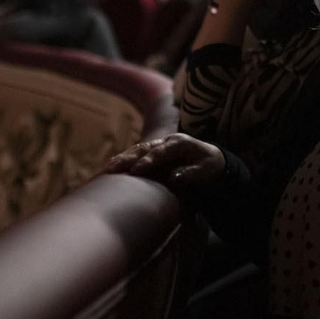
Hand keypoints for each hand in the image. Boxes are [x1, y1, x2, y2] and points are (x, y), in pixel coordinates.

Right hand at [105, 133, 225, 188]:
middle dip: (128, 158)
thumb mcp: (206, 170)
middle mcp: (167, 140)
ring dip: (123, 158)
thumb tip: (174, 178)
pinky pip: (137, 153)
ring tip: (108, 167)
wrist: (211, 158)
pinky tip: (111, 165)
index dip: (148, 161)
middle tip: (113, 168)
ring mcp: (160, 144)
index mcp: (180, 143)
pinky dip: (124, 158)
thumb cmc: (209, 166)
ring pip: (138, 149)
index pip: (161, 152)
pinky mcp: (154, 150)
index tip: (136, 171)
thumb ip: (192, 173)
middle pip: (145, 148)